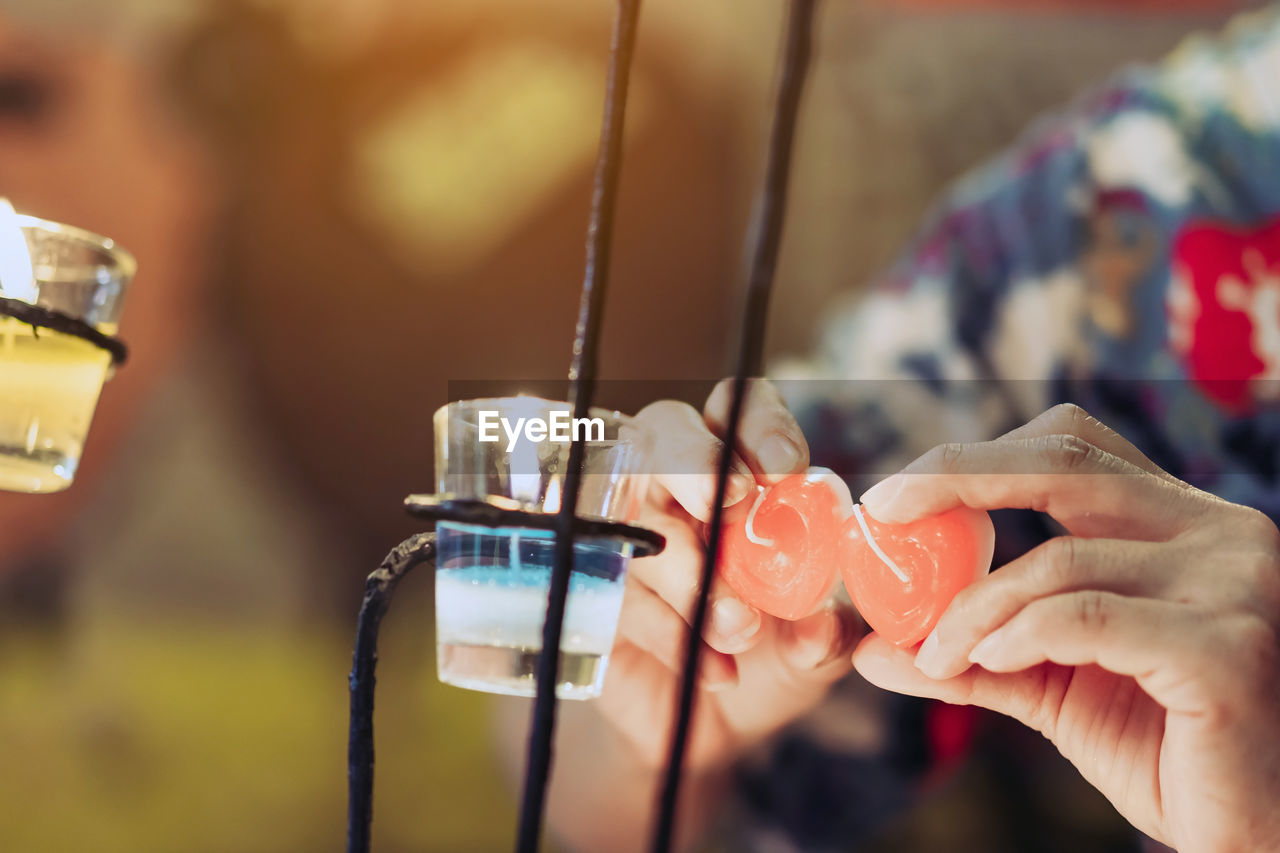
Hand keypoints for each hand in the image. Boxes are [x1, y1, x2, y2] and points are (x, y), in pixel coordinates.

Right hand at [601, 378, 861, 770]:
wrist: (712, 725)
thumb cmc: (771, 655)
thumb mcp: (815, 645)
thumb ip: (828, 632)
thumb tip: (820, 627)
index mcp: (739, 466)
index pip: (740, 407)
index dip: (759, 424)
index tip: (784, 470)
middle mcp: (673, 483)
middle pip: (662, 431)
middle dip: (693, 461)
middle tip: (726, 504)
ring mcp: (620, 530)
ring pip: (637, 519)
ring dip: (690, 573)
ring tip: (740, 629)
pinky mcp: (586, 587)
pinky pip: (616, 593)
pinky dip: (671, 633)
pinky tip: (715, 671)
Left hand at [853, 404, 1279, 852]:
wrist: (1251, 831)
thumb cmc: (1164, 747)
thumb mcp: (1055, 685)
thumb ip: (973, 656)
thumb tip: (869, 647)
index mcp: (1179, 520)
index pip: (1069, 446)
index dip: (974, 457)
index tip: (892, 495)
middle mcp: (1217, 531)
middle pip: (1063, 463)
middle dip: (955, 477)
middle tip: (882, 513)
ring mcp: (1232, 583)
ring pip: (1057, 560)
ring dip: (973, 609)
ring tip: (938, 656)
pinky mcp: (1227, 648)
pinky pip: (1084, 618)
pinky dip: (1017, 636)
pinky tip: (991, 661)